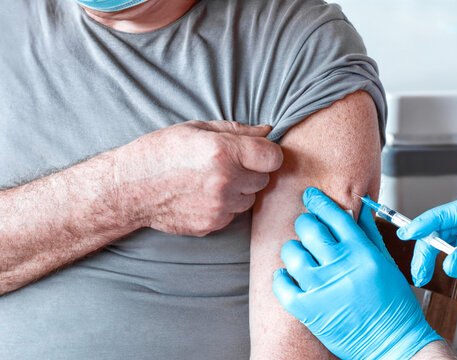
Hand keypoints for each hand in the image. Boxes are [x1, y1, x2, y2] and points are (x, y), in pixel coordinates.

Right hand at [114, 120, 282, 235]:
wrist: (129, 188)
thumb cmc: (159, 152)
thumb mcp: (196, 129)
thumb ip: (237, 130)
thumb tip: (266, 131)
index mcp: (223, 151)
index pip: (274, 157)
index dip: (268, 153)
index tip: (258, 152)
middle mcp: (225, 181)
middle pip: (264, 179)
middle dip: (252, 171)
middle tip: (229, 164)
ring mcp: (219, 206)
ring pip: (250, 199)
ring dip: (240, 190)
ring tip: (213, 180)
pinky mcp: (212, 225)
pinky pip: (234, 214)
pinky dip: (226, 206)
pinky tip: (203, 195)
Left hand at [273, 187, 441, 359]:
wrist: (394, 345)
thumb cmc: (394, 306)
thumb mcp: (387, 263)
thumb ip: (369, 233)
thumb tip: (360, 207)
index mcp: (362, 252)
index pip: (333, 215)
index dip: (318, 201)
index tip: (311, 196)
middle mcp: (341, 266)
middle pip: (308, 229)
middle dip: (305, 223)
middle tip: (307, 228)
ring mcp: (322, 288)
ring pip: (291, 253)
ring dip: (293, 250)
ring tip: (301, 256)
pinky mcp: (308, 310)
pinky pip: (281, 284)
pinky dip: (281, 277)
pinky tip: (289, 276)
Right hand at [398, 199, 456, 307]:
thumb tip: (448, 262)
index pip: (456, 212)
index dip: (430, 220)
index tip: (412, 230)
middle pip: (444, 226)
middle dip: (426, 244)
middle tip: (417, 263)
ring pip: (442, 240)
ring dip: (428, 256)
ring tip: (421, 273)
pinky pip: (447, 252)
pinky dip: (435, 262)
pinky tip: (430, 271)